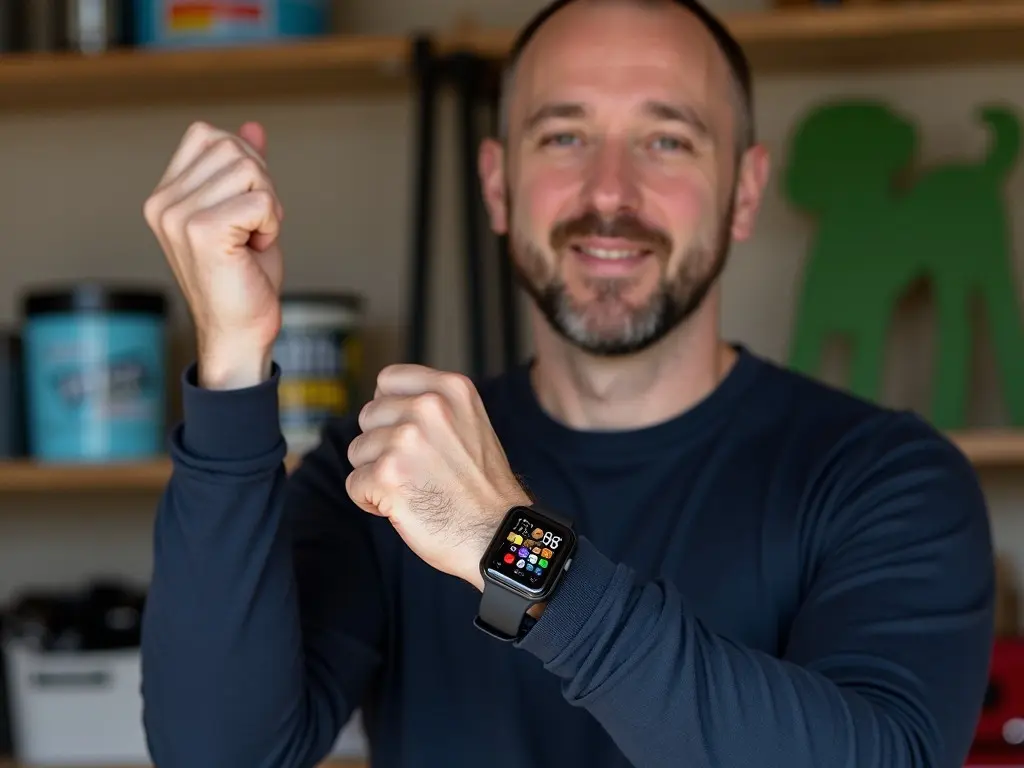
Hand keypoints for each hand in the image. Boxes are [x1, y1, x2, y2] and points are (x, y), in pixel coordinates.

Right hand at [143, 120, 284, 389]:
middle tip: (254, 229)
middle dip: (261, 185)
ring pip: (249, 168)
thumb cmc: (244, 277)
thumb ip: (244, 170)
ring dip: (268, 206)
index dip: (244, 163)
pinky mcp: (202, 231)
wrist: (241, 331)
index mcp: (164, 196)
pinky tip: (256, 251)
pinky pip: (261, 200)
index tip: (245, 209)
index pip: (208, 135)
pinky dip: (272, 225)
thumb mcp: (246, 213)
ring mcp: (177, 216)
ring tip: (253, 241)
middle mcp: (163, 203)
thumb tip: (253, 125)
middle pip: (233, 147)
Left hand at [346, 365, 531, 589]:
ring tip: (412, 488)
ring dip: (376, 473)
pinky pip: (355, 484)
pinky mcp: (386, 474)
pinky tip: (402, 507)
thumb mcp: (471, 423)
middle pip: (369, 415)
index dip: (389, 408)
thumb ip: (433, 406)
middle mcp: (427, 407)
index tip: (403, 431)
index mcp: (451, 389)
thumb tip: (384, 402)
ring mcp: (405, 439)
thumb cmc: (483, 488)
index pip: (388, 379)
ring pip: (358, 450)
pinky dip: (371, 501)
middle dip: (382, 444)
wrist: (497, 535)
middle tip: (415, 469)